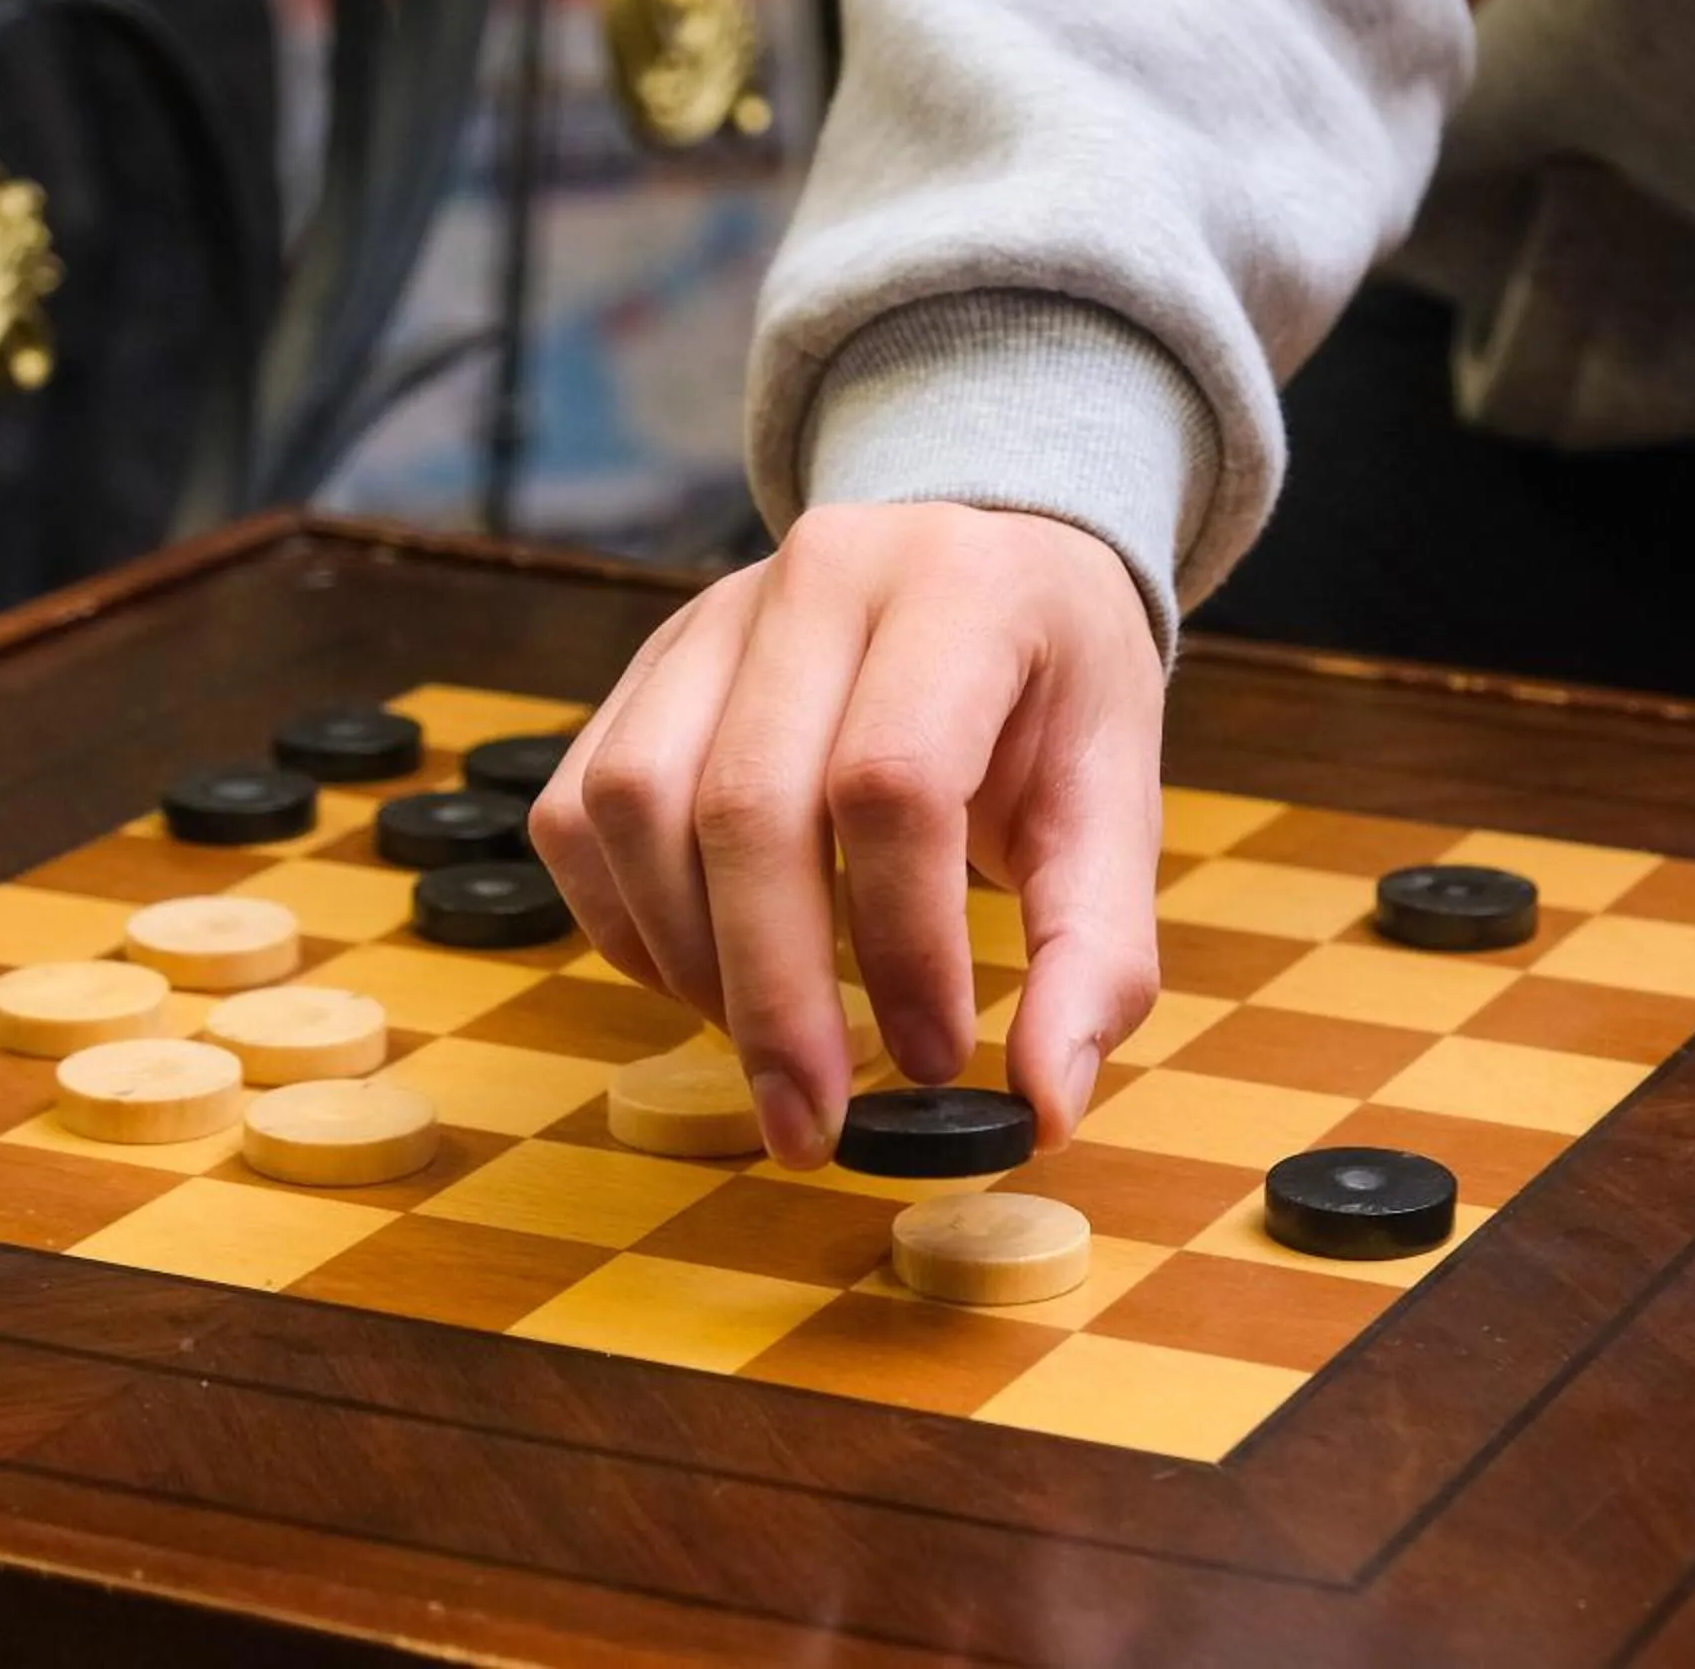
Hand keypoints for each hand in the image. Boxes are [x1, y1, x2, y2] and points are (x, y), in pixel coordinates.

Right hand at [529, 502, 1166, 1168]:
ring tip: (770, 1044)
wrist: (994, 571)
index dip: (904, 943)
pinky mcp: (647, 667)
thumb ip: (1096, 957)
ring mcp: (713, 614)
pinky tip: (705, 979)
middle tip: (813, 1124)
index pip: (893, 779)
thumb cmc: (1055, 702)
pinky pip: (578, 808)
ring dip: (688, 960)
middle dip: (772, 996)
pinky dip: (624, 922)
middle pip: (745, 804)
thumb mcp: (1115, 812)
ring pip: (634, 802)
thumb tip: (1044, 1110)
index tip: (932, 1060)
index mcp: (964, 591)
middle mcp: (822, 576)